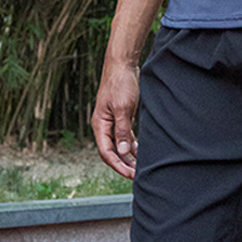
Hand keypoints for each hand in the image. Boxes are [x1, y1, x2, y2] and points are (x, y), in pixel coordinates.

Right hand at [91, 62, 140, 179]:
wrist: (122, 65)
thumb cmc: (120, 83)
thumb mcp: (123, 108)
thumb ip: (123, 131)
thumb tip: (124, 152)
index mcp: (100, 125)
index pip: (107, 153)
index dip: (118, 166)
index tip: (131, 175)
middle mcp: (104, 127)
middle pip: (112, 153)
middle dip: (124, 165)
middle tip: (138, 176)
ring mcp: (112, 123)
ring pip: (120, 147)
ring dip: (129, 158)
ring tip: (141, 168)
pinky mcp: (121, 119)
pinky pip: (125, 138)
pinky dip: (133, 147)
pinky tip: (141, 153)